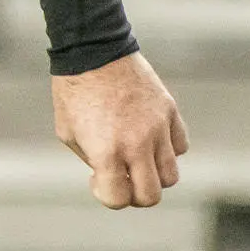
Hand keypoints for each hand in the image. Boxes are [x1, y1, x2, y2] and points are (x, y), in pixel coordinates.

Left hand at [52, 51, 187, 208]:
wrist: (92, 51)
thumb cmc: (73, 93)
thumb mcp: (69, 133)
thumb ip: (93, 161)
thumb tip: (114, 175)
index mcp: (107, 152)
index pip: (119, 199)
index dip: (107, 195)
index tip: (97, 178)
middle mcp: (137, 143)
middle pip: (151, 196)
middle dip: (135, 193)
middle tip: (122, 175)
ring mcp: (157, 127)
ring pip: (171, 175)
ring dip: (153, 174)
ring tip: (136, 157)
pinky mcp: (169, 110)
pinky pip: (180, 145)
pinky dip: (168, 149)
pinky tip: (149, 137)